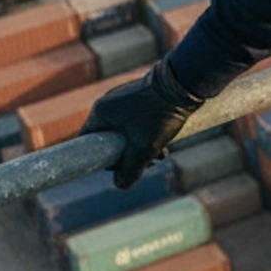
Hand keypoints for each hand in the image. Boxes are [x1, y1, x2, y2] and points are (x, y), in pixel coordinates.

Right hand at [81, 59, 199, 189]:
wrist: (183, 85)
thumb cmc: (159, 116)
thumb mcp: (144, 149)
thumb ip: (129, 170)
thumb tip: (119, 185)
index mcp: (102, 111)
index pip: (87, 140)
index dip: (98, 158)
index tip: (114, 167)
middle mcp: (108, 102)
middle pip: (108, 139)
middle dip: (126, 156)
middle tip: (146, 164)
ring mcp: (123, 99)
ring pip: (125, 133)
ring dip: (140, 148)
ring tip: (160, 155)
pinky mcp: (139, 98)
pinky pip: (135, 123)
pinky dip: (146, 135)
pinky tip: (164, 144)